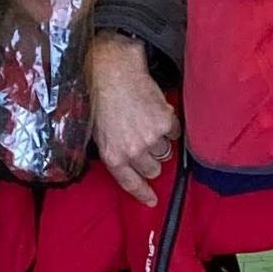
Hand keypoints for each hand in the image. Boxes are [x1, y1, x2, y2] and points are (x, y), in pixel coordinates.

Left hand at [87, 32, 178, 207]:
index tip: (152, 200)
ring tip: (147, 122)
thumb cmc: (100, 97)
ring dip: (159, 141)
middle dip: (150, 159)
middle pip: (153, 169)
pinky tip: (157, 113)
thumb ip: (113, 151)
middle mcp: (132, 150)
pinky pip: (175, 133)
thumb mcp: (97, 132)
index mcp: (113, 155)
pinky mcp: (165, 121)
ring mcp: (151, 137)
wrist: (113, 71)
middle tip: (145, 143)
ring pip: (165, 152)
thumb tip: (126, 163)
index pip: (131, 183)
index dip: (143, 193)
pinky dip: (170, 125)